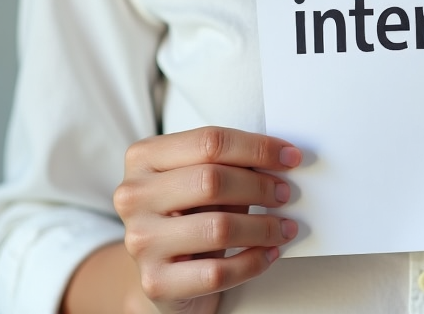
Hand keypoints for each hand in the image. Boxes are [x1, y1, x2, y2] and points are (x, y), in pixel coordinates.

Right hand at [113, 126, 301, 313]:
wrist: (163, 274)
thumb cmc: (190, 216)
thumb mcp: (201, 180)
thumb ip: (230, 164)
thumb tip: (282, 158)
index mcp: (144, 157)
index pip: (209, 141)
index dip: (257, 148)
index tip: (290, 157)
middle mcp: (133, 196)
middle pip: (212, 180)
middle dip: (260, 186)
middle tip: (286, 193)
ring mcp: (140, 240)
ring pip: (218, 227)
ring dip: (264, 227)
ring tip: (284, 227)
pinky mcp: (155, 282)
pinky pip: (217, 272)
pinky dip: (253, 262)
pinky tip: (269, 253)